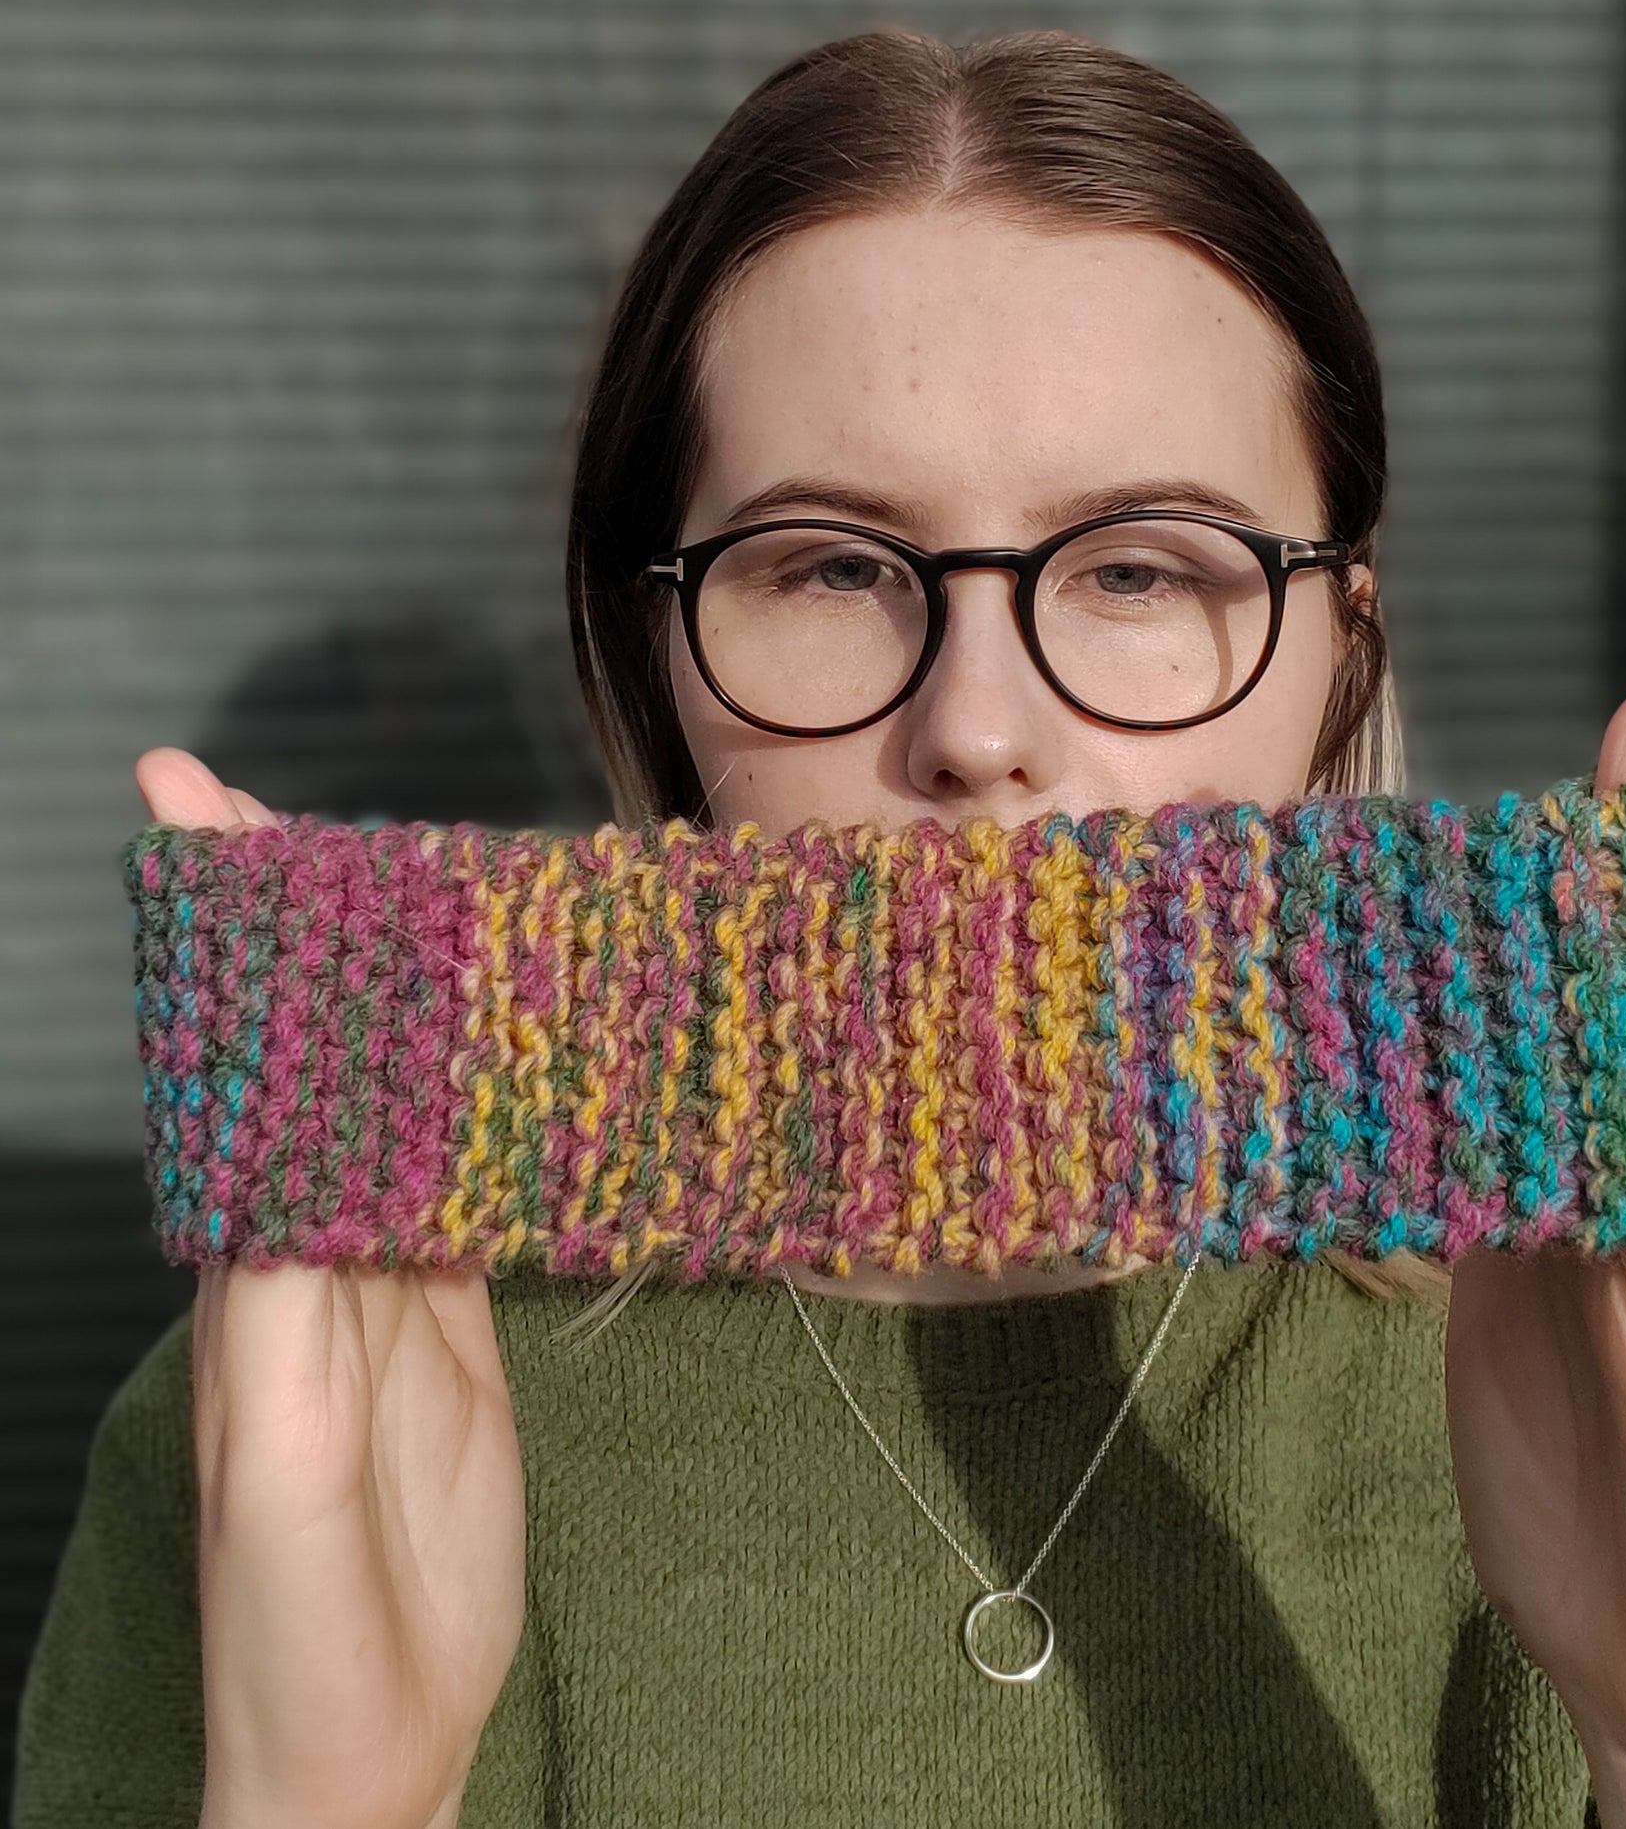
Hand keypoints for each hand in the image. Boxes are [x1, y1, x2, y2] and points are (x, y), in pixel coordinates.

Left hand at [139, 748, 528, 1828]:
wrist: (366, 1741)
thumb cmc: (301, 1623)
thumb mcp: (286, 1467)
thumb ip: (292, 1310)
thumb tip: (301, 1155)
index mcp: (247, 1281)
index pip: (236, 1077)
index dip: (222, 949)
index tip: (194, 813)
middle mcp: (308, 1261)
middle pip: (309, 1070)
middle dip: (299, 943)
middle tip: (291, 812)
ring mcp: (383, 1291)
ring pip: (391, 1113)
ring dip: (397, 1008)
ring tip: (422, 895)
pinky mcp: (451, 1328)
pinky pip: (462, 1190)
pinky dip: (479, 1108)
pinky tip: (508, 1057)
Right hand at [1440, 609, 1625, 1827]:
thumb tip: (1617, 1127)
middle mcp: (1624, 1157)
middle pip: (1609, 959)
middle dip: (1622, 824)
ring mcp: (1552, 1198)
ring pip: (1521, 1023)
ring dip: (1502, 919)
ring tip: (1450, 820)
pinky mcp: (1489, 1255)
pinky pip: (1448, 1118)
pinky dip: (1412, 1045)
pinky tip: (1366, 1010)